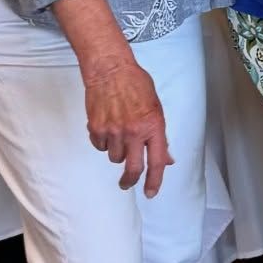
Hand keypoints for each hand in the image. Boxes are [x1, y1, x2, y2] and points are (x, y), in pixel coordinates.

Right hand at [84, 58, 172, 195]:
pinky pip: (100, 146)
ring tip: (119, 133)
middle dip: (130, 181)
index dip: (155, 181)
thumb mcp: (156, 108)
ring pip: (114, 158)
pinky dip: (104, 142)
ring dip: (117, 152)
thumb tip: (166, 158)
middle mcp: (134, 132)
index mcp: (153, 126)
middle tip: (127, 184)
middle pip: (133, 168)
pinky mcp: (96, 128)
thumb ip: (160, 135)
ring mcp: (114, 131)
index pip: (157, 162)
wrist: (109, 69)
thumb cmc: (135, 84)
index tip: (151, 192)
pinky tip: (107, 127)